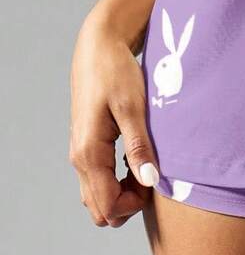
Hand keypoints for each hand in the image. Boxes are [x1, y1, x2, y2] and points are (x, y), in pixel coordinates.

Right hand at [69, 12, 160, 227]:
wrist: (99, 46)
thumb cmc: (116, 72)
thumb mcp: (133, 107)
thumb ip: (140, 146)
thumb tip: (150, 181)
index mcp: (88, 153)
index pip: (107, 206)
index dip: (134, 205)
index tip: (155, 180)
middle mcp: (79, 159)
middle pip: (100, 208)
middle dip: (128, 203)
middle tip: (152, 174)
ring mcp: (81, 153)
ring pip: (98, 195)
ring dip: (123, 191)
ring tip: (146, 162)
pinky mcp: (87, 145)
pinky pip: (99, 178)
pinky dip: (118, 179)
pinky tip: (137, 156)